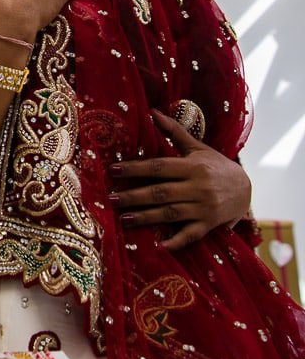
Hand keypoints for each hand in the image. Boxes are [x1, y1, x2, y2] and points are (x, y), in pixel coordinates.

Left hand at [108, 109, 251, 250]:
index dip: (136, 169)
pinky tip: (158, 246)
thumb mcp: (198, 147)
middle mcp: (198, 187)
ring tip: (123, 218)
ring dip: (146, 217)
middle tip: (112, 198)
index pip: (159, 167)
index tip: (114, 170)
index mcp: (192, 167)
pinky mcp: (208, 225)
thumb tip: (153, 111)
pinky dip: (176, 242)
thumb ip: (175, 132)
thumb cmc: (216, 165)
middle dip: (134, 196)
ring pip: (170, 213)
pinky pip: (190, 235)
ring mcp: (203, 208)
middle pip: (160, 192)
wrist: (247, 188)